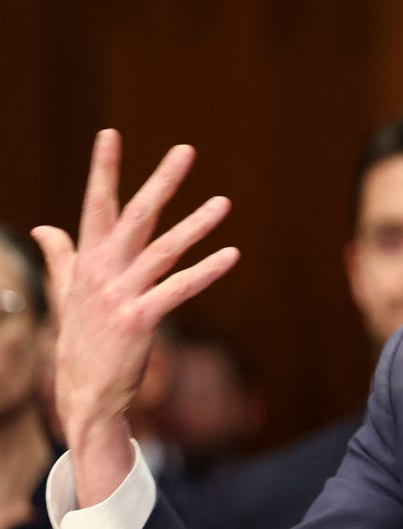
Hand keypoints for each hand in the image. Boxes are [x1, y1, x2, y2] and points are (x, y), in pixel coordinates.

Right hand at [31, 130, 238, 505]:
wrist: (84, 394)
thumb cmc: (81, 340)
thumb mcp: (68, 293)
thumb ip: (62, 256)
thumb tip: (44, 227)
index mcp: (88, 261)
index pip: (96, 205)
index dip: (104, 169)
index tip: (110, 134)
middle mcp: (101, 272)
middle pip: (135, 216)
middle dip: (161, 181)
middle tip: (186, 150)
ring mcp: (119, 295)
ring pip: (163, 249)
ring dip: (196, 225)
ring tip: (224, 203)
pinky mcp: (139, 319)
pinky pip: (178, 289)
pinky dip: (206, 271)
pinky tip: (231, 255)